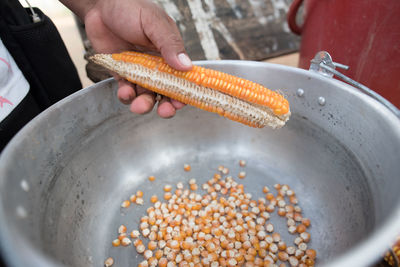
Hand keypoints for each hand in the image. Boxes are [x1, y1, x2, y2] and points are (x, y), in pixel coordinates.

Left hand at [64, 0, 192, 117]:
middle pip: (165, 92)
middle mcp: (157, 65)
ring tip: (139, 105)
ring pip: (146, 95)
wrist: (100, 5)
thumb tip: (186, 66)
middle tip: (164, 111)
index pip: (182, 77)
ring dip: (145, 104)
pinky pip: (127, 90)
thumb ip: (169, 44)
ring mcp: (139, 71)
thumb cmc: (130, 8)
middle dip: (166, 105)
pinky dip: (127, 95)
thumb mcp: (154, 23)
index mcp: (170, 53)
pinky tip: (125, 92)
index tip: (182, 102)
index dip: (184, 92)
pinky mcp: (122, 74)